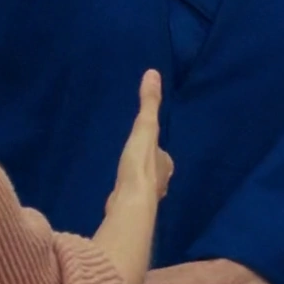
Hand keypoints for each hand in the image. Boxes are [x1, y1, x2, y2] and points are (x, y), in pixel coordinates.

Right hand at [113, 70, 171, 204]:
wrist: (130, 203)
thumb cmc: (140, 165)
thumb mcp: (145, 128)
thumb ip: (149, 103)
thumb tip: (153, 73)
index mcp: (165, 164)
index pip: (163, 154)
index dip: (157, 149)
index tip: (149, 144)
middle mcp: (160, 182)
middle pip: (155, 171)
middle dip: (149, 166)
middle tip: (137, 160)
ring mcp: (146, 198)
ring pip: (144, 187)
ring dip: (139, 182)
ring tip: (127, 177)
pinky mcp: (130, 210)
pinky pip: (131, 199)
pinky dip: (127, 196)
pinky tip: (118, 196)